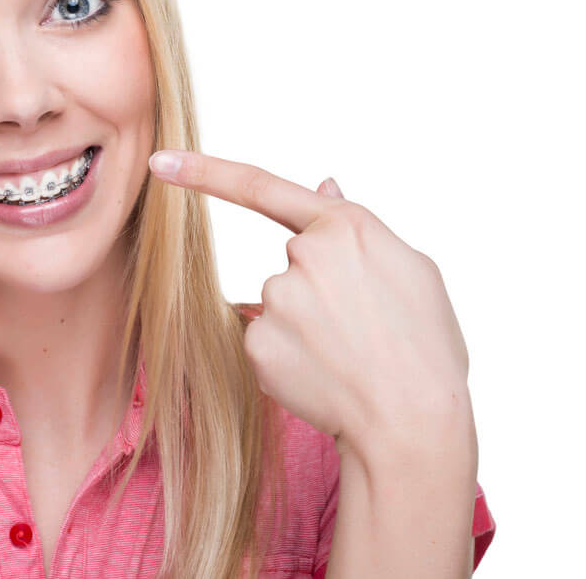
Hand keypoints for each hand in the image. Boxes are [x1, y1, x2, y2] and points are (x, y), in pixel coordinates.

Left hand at [148, 150, 469, 449]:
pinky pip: (269, 342)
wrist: (413, 423)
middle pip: (295, 262)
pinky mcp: (258, 343)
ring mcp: (276, 299)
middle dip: (323, 291)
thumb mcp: (413, 270)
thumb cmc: (426, 348)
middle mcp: (304, 254)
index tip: (159, 161)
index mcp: (346, 227)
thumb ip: (359, 226)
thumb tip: (323, 185)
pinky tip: (326, 375)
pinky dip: (293, 358)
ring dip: (310, 326)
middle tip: (366, 329)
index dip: (204, 172)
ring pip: (282, 304)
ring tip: (354, 356)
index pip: (262, 188)